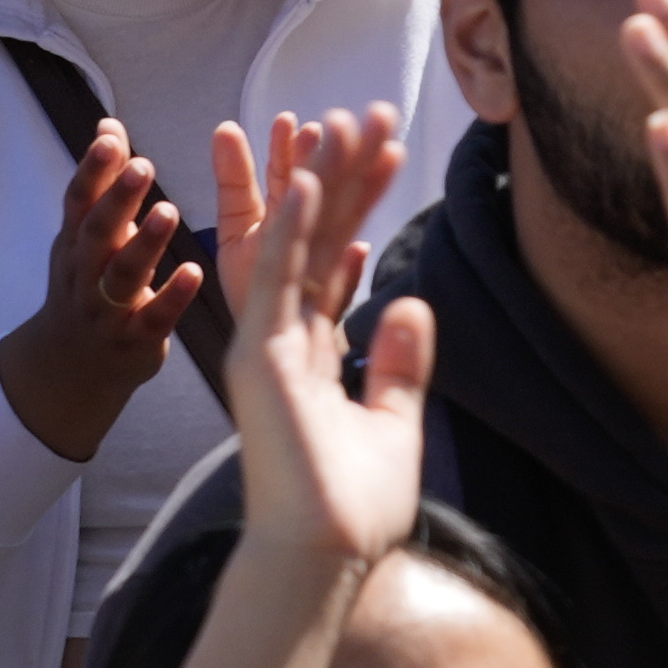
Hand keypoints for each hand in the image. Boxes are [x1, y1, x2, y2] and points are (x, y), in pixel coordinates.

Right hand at [0, 111, 207, 461]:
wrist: (70, 367)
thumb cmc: (88, 285)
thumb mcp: (88, 236)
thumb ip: (103, 182)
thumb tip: (108, 125)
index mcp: (75, 244)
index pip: (78, 201)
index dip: (92, 171)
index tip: (111, 139)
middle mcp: (84, 275)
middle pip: (97, 233)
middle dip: (117, 199)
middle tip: (143, 166)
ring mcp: (106, 311)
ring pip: (122, 276)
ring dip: (145, 242)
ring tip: (170, 212)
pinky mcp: (134, 342)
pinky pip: (153, 319)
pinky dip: (172, 297)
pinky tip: (195, 273)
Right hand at [209, 106, 428, 574]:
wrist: (323, 556)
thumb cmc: (352, 508)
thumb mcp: (393, 422)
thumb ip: (398, 364)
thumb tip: (409, 304)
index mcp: (308, 354)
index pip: (336, 259)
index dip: (361, 204)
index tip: (388, 151)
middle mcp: (280, 340)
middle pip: (315, 238)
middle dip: (343, 174)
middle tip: (367, 111)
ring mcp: (264, 345)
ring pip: (296, 244)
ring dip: (321, 181)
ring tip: (342, 120)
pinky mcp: (257, 357)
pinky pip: (277, 278)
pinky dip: (294, 226)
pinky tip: (310, 178)